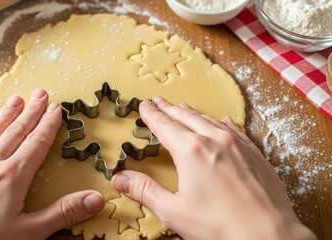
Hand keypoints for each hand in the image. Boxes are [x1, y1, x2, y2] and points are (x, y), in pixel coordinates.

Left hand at [0, 89, 104, 239]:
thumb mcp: (28, 233)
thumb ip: (62, 214)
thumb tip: (96, 199)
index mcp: (13, 177)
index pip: (36, 143)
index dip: (48, 125)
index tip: (56, 107)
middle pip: (16, 132)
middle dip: (31, 112)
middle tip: (41, 92)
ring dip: (4, 116)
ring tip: (15, 99)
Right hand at [112, 97, 315, 239]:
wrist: (270, 235)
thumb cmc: (221, 227)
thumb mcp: (174, 211)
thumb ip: (145, 191)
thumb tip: (119, 179)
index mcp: (191, 151)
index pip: (164, 125)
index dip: (152, 114)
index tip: (144, 105)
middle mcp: (214, 140)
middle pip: (185, 117)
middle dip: (169, 108)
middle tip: (158, 100)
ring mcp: (237, 144)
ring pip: (209, 120)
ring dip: (192, 113)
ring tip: (182, 106)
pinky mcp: (254, 153)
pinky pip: (235, 129)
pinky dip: (222, 123)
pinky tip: (222, 121)